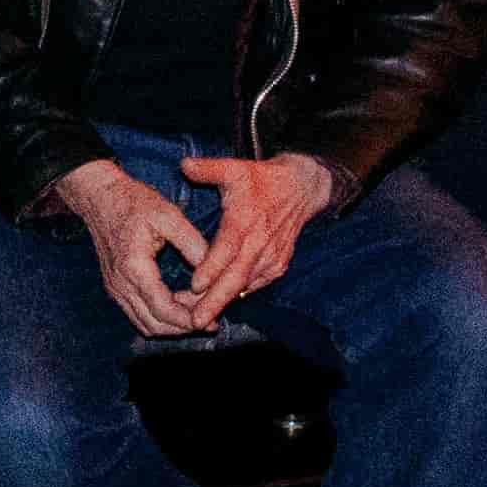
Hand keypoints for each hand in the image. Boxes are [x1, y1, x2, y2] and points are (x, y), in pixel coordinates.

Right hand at [55, 156, 214, 337]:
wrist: (99, 196)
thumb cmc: (133, 201)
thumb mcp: (169, 215)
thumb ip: (192, 244)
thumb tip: (214, 271)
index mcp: (134, 268)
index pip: (164, 310)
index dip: (190, 319)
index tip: (214, 318)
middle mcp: (120, 285)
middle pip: (155, 325)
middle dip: (185, 326)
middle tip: (211, 317)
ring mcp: (115, 288)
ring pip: (146, 324)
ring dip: (172, 324)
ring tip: (198, 311)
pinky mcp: (115, 287)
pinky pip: (138, 315)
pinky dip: (160, 317)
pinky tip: (179, 305)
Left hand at [179, 151, 330, 321]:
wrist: (301, 189)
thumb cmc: (262, 180)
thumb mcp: (236, 168)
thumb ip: (209, 168)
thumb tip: (184, 164)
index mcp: (245, 221)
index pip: (227, 250)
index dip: (212, 269)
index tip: (195, 285)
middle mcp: (260, 244)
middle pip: (236, 278)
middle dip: (215, 301)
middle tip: (194, 321)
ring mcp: (271, 258)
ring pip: (244, 286)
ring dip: (222, 302)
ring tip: (197, 318)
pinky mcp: (277, 266)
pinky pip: (255, 285)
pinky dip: (237, 296)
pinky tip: (217, 306)